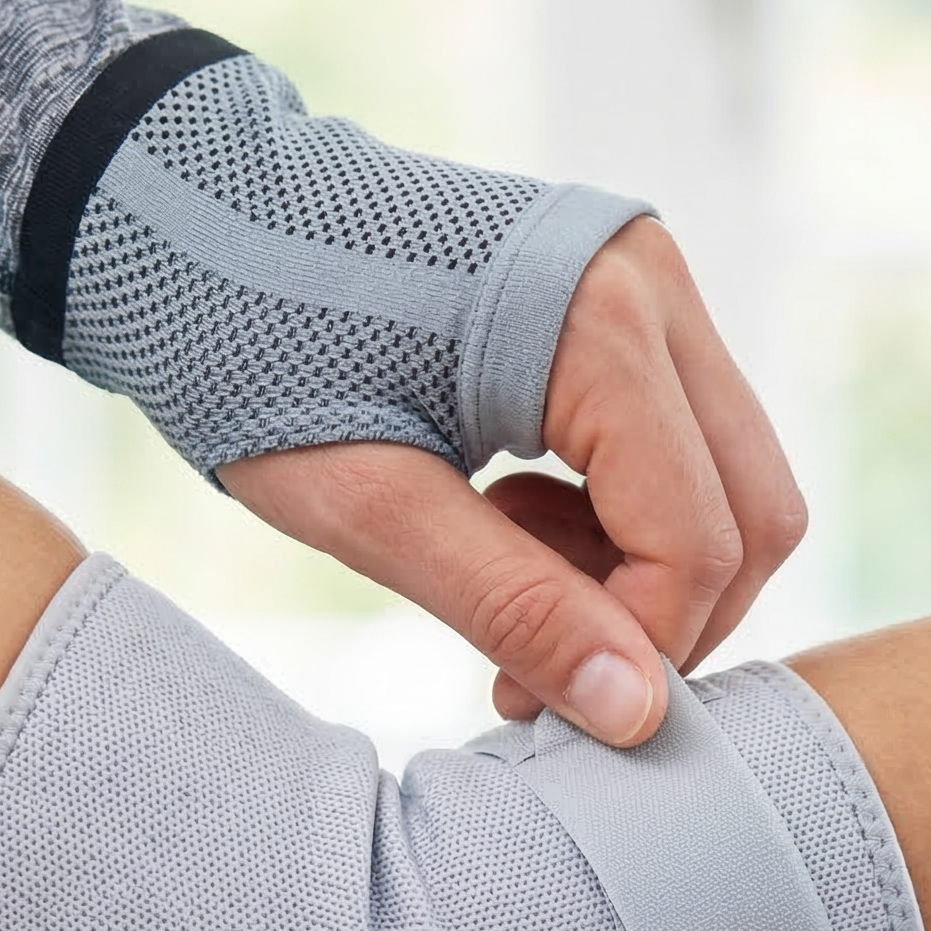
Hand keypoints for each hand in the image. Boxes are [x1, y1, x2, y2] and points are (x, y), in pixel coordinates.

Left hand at [222, 220, 805, 746]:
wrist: (179, 214)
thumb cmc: (248, 350)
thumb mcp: (368, 506)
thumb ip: (514, 609)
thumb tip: (638, 716)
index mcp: (597, 320)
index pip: (697, 540)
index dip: (638, 649)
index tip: (531, 702)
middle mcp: (651, 281)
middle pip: (751, 511)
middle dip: (661, 617)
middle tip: (536, 665)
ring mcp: (646, 282)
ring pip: (727, 483)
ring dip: (640, 570)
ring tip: (505, 578)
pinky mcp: (621, 299)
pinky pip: (681, 444)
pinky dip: (620, 518)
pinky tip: (512, 521)